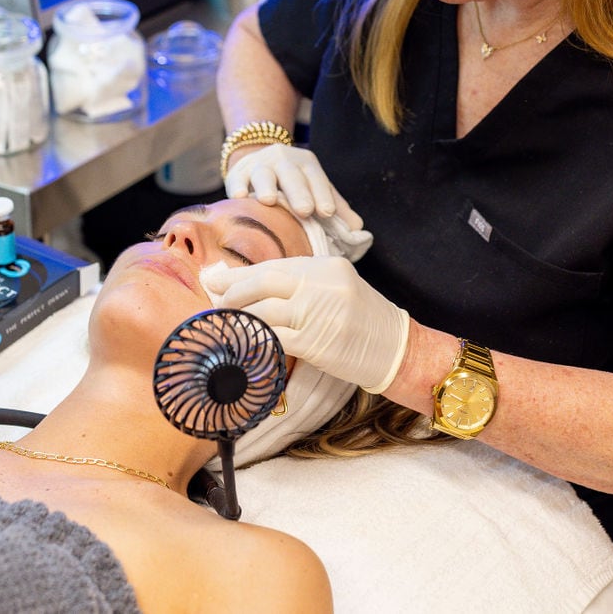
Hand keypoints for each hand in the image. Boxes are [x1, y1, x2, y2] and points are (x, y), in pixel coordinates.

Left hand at [203, 255, 407, 392]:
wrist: (396, 349)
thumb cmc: (362, 320)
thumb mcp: (336, 289)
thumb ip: (300, 284)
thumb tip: (252, 285)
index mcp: (327, 266)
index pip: (274, 265)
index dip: (241, 274)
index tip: (216, 279)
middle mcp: (322, 284)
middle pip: (264, 282)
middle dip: (234, 292)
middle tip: (216, 302)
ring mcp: (320, 313)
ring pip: (264, 311)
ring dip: (240, 319)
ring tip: (227, 324)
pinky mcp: (316, 343)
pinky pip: (274, 339)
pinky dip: (256, 341)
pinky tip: (245, 343)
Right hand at [224, 144, 363, 228]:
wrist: (258, 159)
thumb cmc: (293, 183)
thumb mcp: (315, 187)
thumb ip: (336, 207)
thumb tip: (357, 229)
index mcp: (306, 163)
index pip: (316, 178)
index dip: (323, 194)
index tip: (327, 212)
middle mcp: (283, 160)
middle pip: (292, 175)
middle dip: (299, 192)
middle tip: (305, 210)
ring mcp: (258, 165)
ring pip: (263, 174)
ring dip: (266, 186)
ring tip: (269, 200)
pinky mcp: (237, 173)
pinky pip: (236, 179)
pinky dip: (238, 187)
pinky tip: (239, 197)